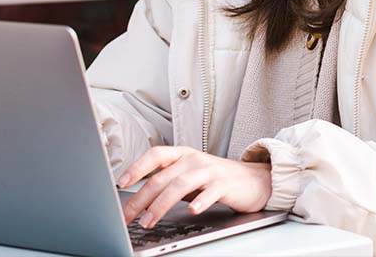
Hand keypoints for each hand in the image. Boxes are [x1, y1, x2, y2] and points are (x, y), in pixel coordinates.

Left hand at [119, 146, 271, 228]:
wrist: (252, 180)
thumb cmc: (216, 178)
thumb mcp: (190, 174)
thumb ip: (169, 181)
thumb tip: (140, 197)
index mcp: (183, 154)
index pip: (156, 155)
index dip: (138, 167)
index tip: (122, 182)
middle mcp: (194, 159)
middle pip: (163, 177)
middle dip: (142, 198)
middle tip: (128, 216)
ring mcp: (210, 170)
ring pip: (180, 184)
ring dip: (161, 204)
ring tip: (149, 220)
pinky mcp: (225, 184)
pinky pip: (210, 192)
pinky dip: (200, 201)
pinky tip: (192, 211)